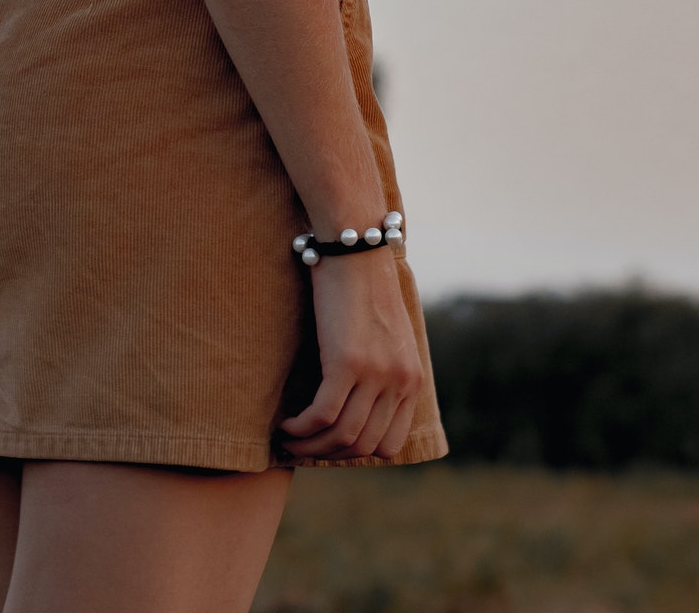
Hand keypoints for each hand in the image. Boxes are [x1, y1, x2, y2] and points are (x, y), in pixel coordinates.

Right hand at [279, 250, 422, 462]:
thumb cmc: (361, 285)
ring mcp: (376, 374)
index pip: (389, 444)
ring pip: (343, 436)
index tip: (328, 443)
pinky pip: (323, 415)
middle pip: (365, 446)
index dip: (355, 452)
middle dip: (329, 453)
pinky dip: (302, 428)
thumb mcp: (384, 334)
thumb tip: (357, 402)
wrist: (355, 246)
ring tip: (289, 440)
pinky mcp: (347, 362)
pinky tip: (286, 424)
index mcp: (412, 379)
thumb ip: (381, 369)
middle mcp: (399, 382)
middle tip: (301, 447)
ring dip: (311, 446)